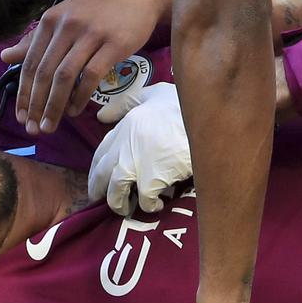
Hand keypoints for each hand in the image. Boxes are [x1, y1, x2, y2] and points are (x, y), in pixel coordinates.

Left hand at [0, 0, 170, 134]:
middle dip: (36, 105)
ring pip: (65, 77)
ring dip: (55, 106)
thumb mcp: (62, 18)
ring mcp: (91, 35)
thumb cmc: (96, 8)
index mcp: (50, 21)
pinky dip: (80, 96)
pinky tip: (74, 110)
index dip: (23, 93)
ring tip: (50, 125)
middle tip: (33, 129)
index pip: (29, 63)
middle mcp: (67, 27)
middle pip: (44, 73)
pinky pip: (91, 75)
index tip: (20, 116)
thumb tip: (4, 57)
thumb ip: (34, 40)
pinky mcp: (114, 44)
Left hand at [89, 83, 189, 215]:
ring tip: (125, 209)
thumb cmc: (182, 104)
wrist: (205, 118)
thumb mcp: (151, 94)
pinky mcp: (154, 179)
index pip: (100, 152)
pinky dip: (149, 206)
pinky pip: (144, 200)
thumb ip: (126, 103)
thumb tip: (101, 116)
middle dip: (97, 190)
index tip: (96, 179)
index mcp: (125, 126)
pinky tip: (155, 205)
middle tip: (99, 201)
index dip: (96, 168)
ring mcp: (137, 163)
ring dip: (118, 203)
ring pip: (115, 191)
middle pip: (102, 174)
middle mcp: (125, 146)